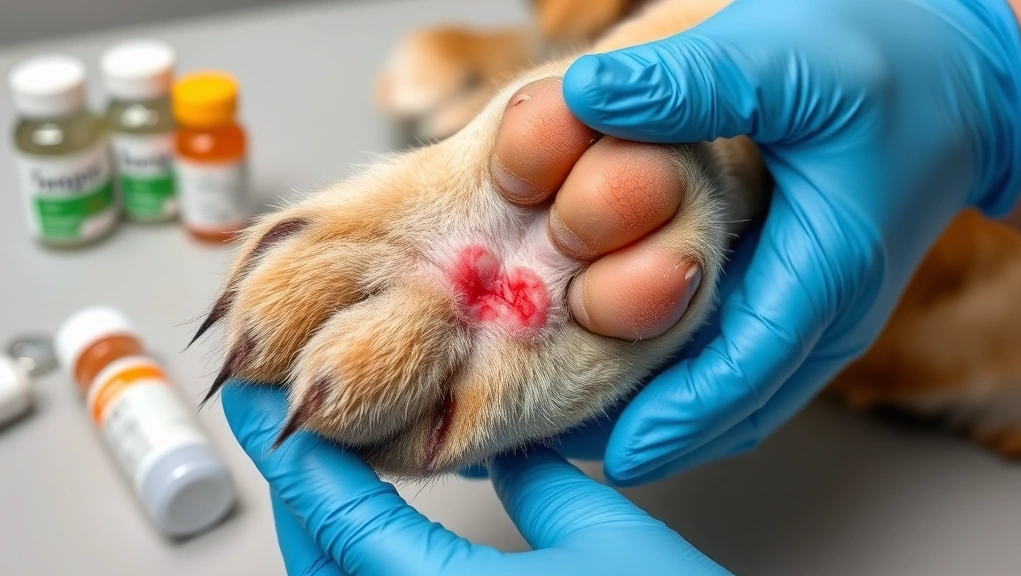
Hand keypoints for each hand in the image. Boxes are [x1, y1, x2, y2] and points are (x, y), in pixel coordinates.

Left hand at [221, 381, 730, 574]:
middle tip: (292, 422)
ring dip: (323, 530)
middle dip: (298, 489)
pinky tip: (377, 542)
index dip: (292, 445)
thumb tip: (512, 450)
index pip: (335, 514)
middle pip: (315, 558)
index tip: (260, 396)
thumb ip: (547, 487)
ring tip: (330, 471)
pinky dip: (356, 568)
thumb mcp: (612, 546)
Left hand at [502, 0, 1020, 484]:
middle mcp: (827, 310)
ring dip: (659, 414)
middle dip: (649, 434)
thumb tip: (585, 98)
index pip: (744, 373)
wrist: (961, 69)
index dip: (673, 421)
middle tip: (559, 444)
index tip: (608, 457)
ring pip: (736, 396)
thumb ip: (687, 83)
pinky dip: (682, 379)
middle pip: (733, 408)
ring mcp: (816, 310)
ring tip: (575, 420)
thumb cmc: (889, 57)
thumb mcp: (785, 55)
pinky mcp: (800, 294)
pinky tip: (621, 364)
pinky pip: (738, 360)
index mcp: (829, 268)